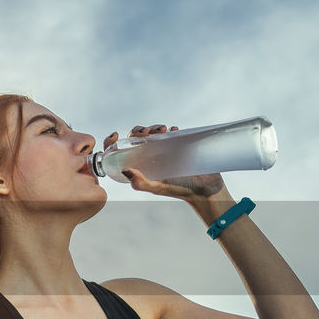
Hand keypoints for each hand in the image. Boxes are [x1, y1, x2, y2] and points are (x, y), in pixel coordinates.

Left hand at [102, 123, 225, 199]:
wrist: (205, 189)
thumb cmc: (179, 190)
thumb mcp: (157, 188)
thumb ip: (140, 183)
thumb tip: (125, 170)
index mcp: (139, 165)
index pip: (121, 150)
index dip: (113, 141)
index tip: (115, 135)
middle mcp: (149, 157)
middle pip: (137, 137)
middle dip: (138, 130)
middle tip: (145, 132)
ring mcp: (164, 150)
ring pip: (153, 133)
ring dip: (154, 127)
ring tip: (161, 130)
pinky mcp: (179, 145)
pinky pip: (171, 132)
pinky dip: (170, 128)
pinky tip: (173, 129)